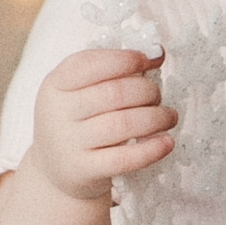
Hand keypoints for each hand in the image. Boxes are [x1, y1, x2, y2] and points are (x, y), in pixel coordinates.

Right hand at [30, 43, 179, 205]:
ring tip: (169, 117)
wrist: (56, 171)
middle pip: (113, 94)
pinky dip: (151, 149)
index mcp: (56, 84)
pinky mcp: (83, 171)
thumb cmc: (78, 122)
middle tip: (158, 96)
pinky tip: (167, 142)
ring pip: (123, 124)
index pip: (90, 64)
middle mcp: (58, 112)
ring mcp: (69, 143)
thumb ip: (112, 72)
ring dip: (156, 118)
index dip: (126, 59)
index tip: (152, 60)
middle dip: (147, 91)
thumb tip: (157, 53)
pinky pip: (124, 159)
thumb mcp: (81, 92)